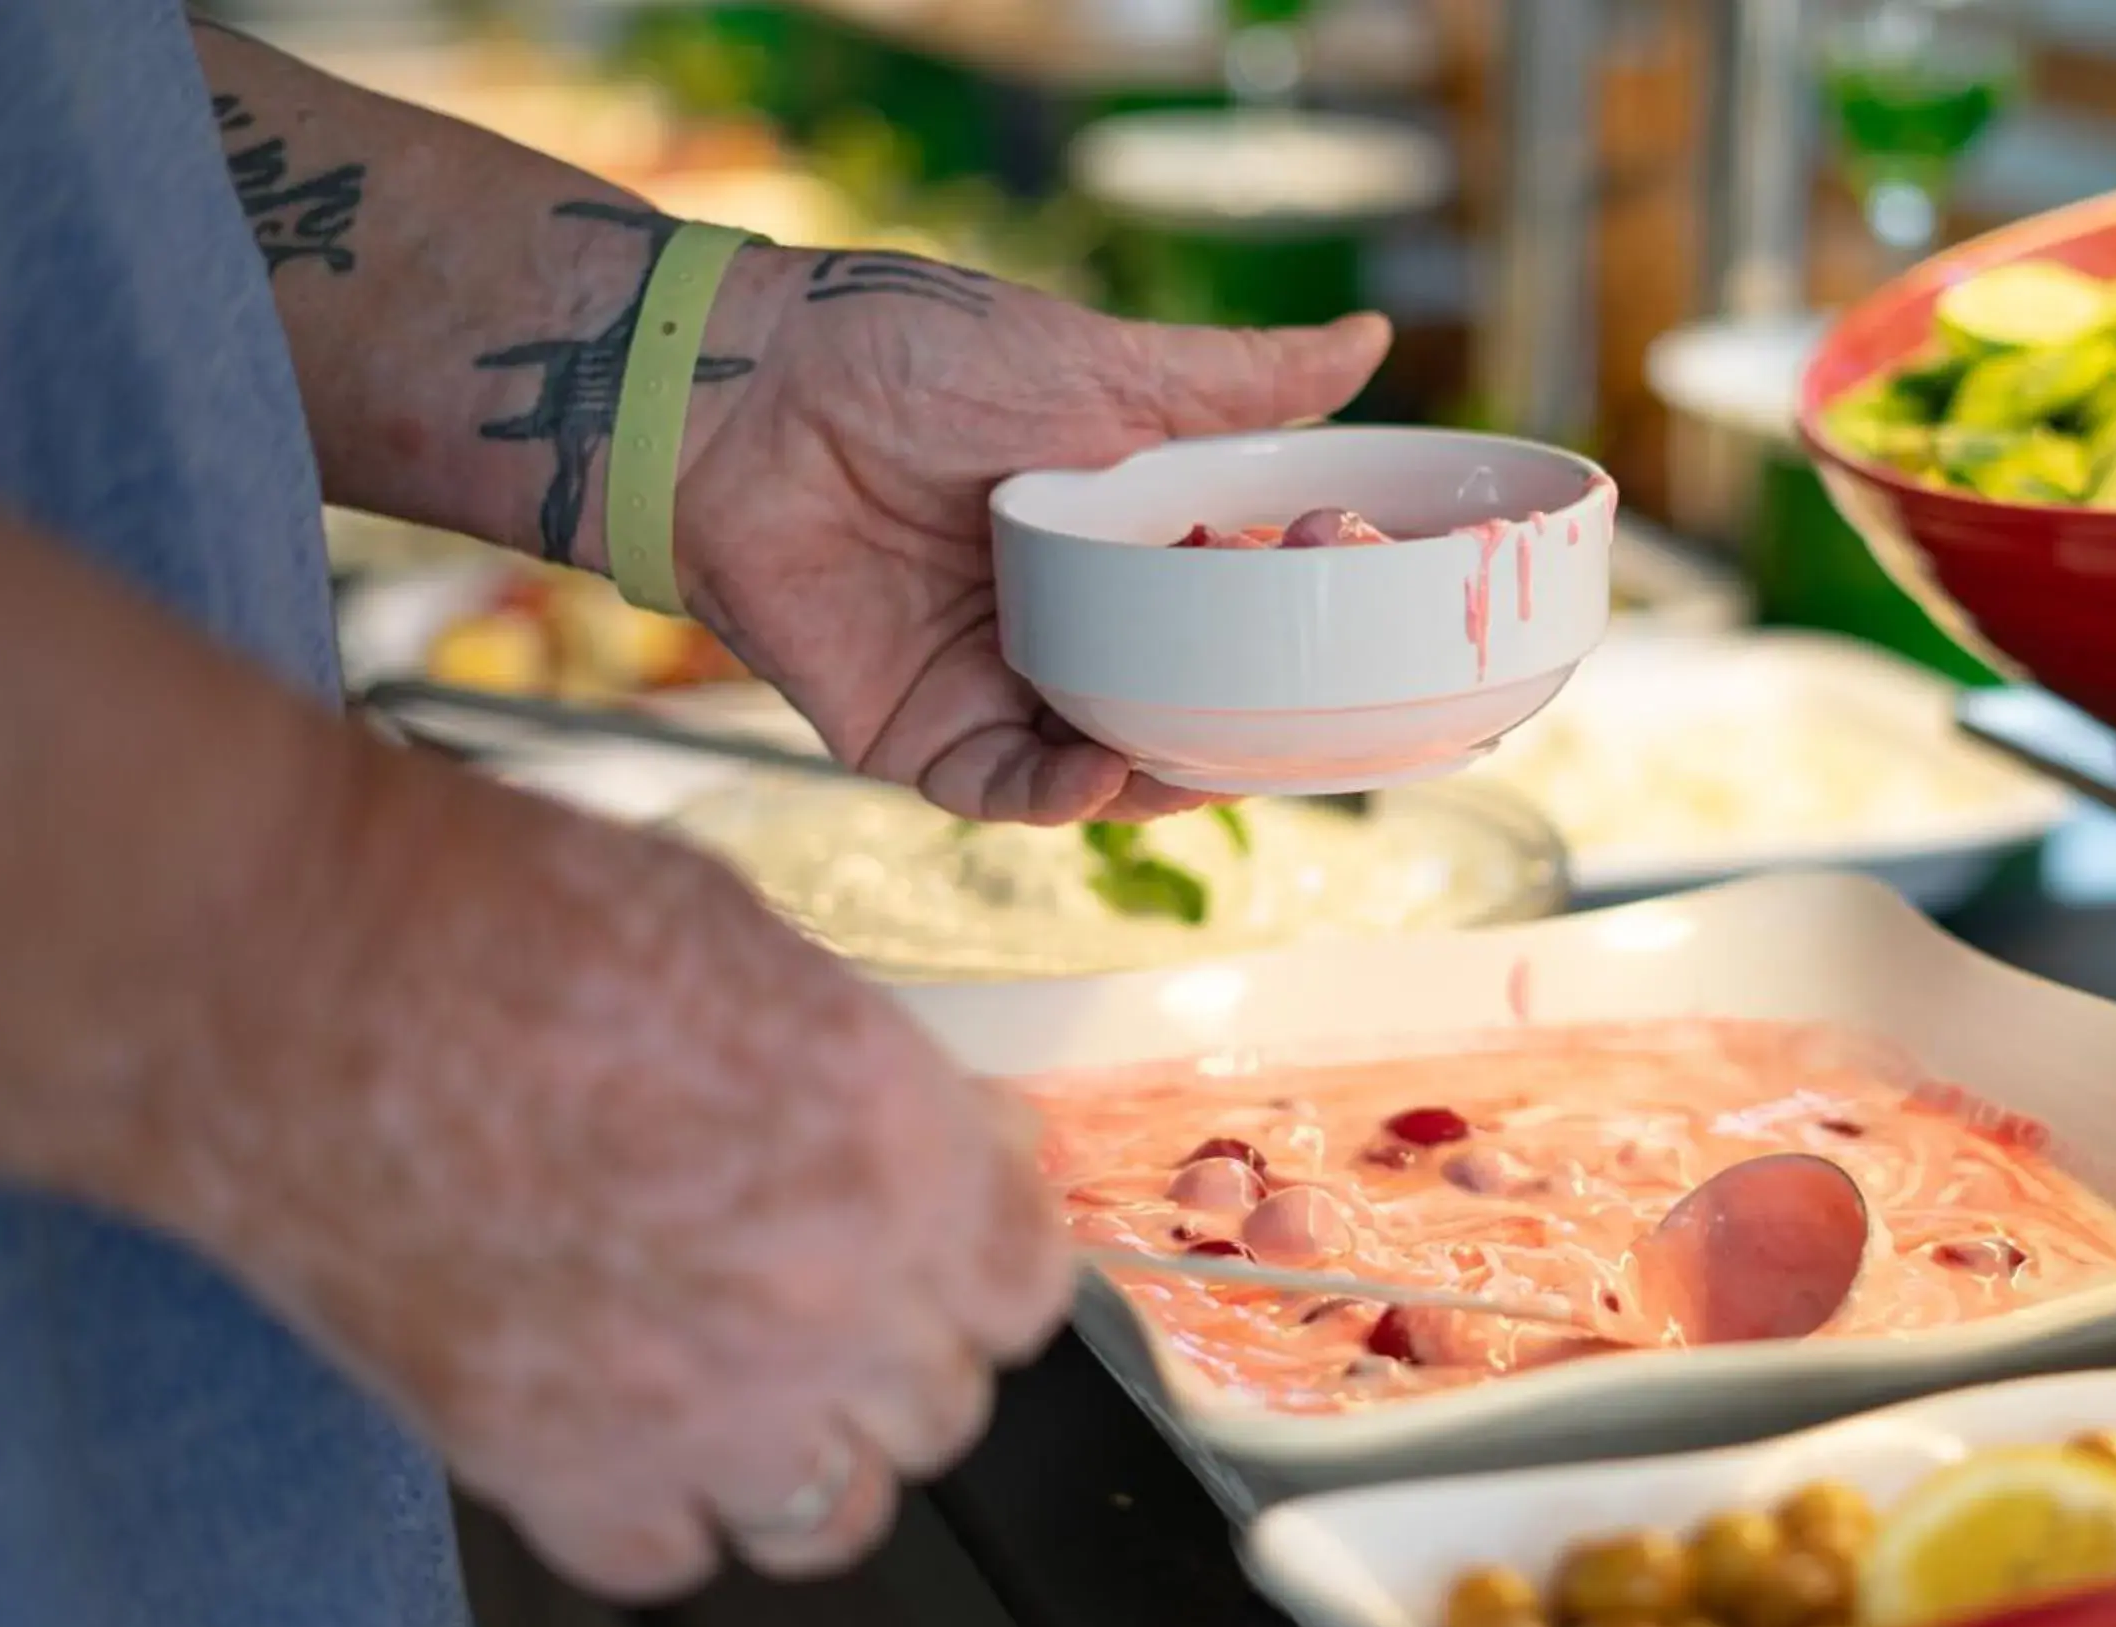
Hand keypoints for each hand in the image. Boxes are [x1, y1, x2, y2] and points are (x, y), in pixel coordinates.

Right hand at [162, 741, 1070, 1596]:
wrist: (277, 964)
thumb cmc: (496, 912)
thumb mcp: (757, 944)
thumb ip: (877, 1077)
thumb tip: (947, 1142)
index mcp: (893, 1149)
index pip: (1029, 1284)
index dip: (986, 1254)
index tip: (949, 1238)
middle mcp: (821, 1296)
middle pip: (945, 1404)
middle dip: (902, 1344)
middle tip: (830, 1285)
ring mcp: (689, 1403)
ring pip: (834, 1511)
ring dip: (812, 1446)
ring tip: (749, 1373)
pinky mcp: (545, 1467)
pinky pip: (671, 1557)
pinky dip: (664, 1508)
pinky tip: (630, 1421)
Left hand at [679, 249, 1390, 824]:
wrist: (742, 396)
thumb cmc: (911, 357)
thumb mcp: (1107, 368)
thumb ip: (1240, 381)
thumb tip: (1373, 340)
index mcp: (1118, 541)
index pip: (1232, 616)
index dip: (1293, 636)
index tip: (1357, 631)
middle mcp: (1066, 621)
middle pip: (1181, 707)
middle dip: (1246, 728)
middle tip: (1307, 722)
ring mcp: (994, 684)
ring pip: (1106, 767)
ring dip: (1168, 779)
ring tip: (1220, 762)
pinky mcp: (917, 735)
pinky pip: (1006, 791)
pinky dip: (1060, 797)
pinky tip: (1102, 773)